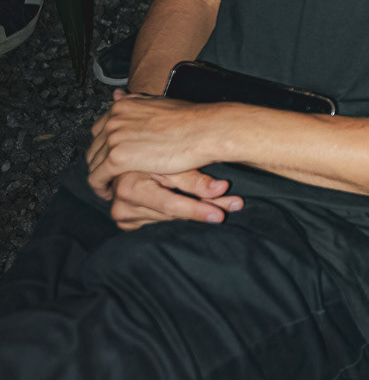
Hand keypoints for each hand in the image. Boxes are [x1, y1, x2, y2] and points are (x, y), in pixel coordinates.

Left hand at [86, 89, 235, 190]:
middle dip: (100, 161)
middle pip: (95, 146)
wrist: (204, 130)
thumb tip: (117, 94)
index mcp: (123, 106)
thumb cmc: (190, 120)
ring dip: (99, 176)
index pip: (100, 129)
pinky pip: (97, 178)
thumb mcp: (159, 102)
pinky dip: (99, 188)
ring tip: (108, 187)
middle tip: (109, 175)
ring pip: (94, 163)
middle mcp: (114, 119)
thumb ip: (135, 102)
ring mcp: (114, 138)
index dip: (105, 145)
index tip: (112, 157)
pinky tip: (107, 193)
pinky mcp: (118, 158)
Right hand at [104, 163, 243, 229]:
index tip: (221, 215)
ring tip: (224, 203)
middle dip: (206, 208)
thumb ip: (193, 179)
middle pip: (174, 215)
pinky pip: (161, 224)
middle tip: (235, 204)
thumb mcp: (170, 162)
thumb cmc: (149, 154)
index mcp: (130, 187)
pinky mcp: (129, 223)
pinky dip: (180, 216)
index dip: (197, 210)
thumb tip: (221, 188)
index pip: (170, 205)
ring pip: (171, 221)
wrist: (125, 159)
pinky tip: (198, 208)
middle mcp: (123, 207)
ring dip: (196, 212)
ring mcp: (125, 218)